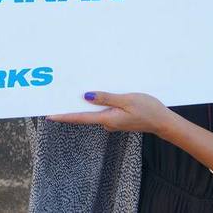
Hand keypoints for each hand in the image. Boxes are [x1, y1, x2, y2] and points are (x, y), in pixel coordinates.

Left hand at [46, 91, 173, 134]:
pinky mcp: (117, 118)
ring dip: (86, 103)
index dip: (64, 116)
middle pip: (84, 114)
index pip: (80, 118)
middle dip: (72, 106)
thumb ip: (106, 98)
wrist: (163, 122)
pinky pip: (103, 110)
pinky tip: (97, 94)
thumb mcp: (127, 100)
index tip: (49, 115)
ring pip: (95, 111)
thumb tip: (86, 96)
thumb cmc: (148, 110)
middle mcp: (107, 122)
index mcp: (107, 119)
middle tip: (58, 96)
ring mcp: (112, 121)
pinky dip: (98, 103)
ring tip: (75, 90)